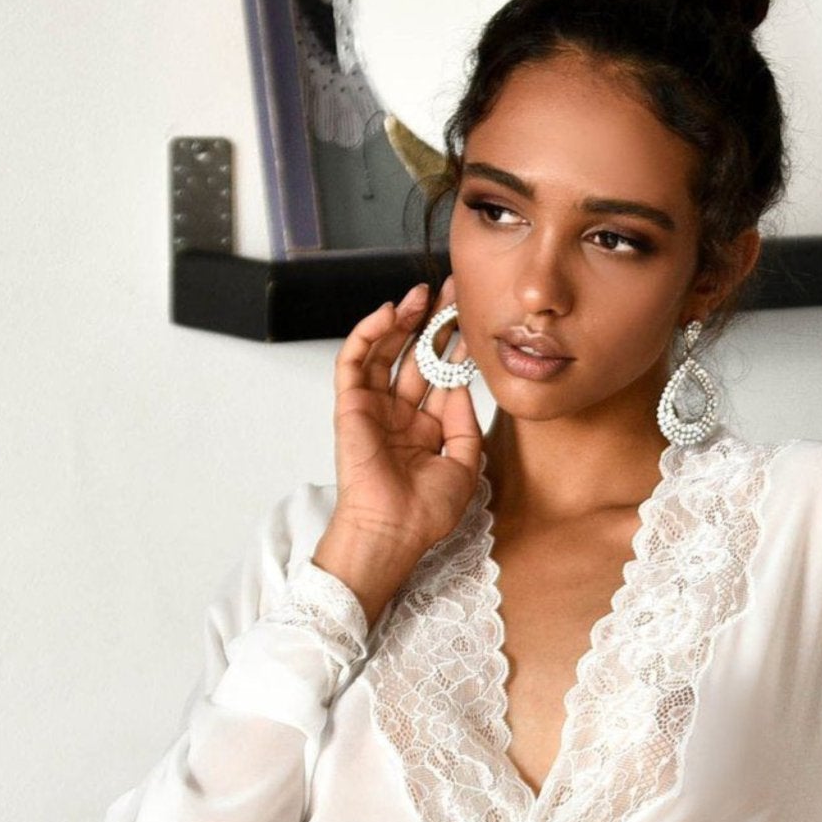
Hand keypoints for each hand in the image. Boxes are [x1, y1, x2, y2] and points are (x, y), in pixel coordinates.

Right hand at [313, 277, 484, 625]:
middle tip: (449, 291)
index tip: (471, 318)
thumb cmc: (426, 512)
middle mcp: (400, 414)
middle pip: (414, 356)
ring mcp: (374, 408)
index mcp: (426, 428)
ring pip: (384, 351)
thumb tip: (461, 385)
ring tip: (421, 295)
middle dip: (431, 322)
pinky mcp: (350, 406)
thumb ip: (466, 424)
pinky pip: (354, 361)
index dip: (454, 347)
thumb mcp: (464, 465)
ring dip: (401, 320)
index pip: (441, 376)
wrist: (394, 531)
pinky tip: (388, 315)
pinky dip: (368, 335)